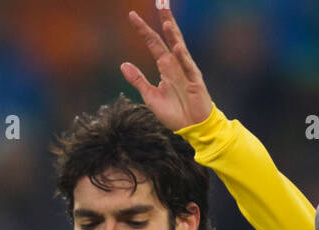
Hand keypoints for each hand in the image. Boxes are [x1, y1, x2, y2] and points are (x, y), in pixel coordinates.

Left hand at [121, 8, 212, 130]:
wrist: (192, 128)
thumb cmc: (174, 113)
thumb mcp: (150, 97)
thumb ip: (138, 80)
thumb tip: (123, 64)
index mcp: (165, 66)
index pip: (153, 42)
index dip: (143, 29)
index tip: (132, 15)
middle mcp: (176, 64)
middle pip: (169, 37)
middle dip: (165, 19)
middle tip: (160, 1)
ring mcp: (186, 70)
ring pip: (180, 47)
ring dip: (173, 34)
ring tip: (166, 20)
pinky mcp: (195, 81)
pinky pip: (188, 66)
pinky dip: (183, 57)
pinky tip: (177, 47)